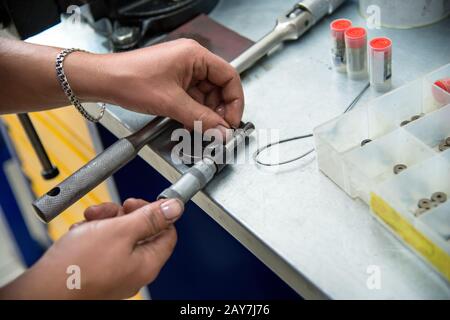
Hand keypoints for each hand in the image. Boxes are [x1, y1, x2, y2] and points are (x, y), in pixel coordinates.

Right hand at [0, 198, 182, 299]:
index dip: (154, 213)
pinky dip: (91, 235)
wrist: (41, 290)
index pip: (166, 232)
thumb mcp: (120, 231)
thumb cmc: (78, 267)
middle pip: (140, 232)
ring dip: (104, 222)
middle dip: (122, 215)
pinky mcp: (97, 273)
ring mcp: (115, 273)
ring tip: (89, 220)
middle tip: (108, 211)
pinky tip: (80, 234)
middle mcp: (134, 271)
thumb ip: (150, 218)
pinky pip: (102, 247)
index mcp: (147, 263)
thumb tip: (175, 208)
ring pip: (118, 236)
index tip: (136, 203)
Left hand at [68, 39, 244, 130]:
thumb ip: (201, 119)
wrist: (104, 81)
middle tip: (218, 129)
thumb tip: (222, 131)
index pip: (229, 77)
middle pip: (219, 88)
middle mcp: (192, 61)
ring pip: (206, 96)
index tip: (232, 121)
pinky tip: (191, 123)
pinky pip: (192, 98)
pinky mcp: (174, 82)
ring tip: (202, 129)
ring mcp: (182, 71)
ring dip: (206, 114)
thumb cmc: (130, 79)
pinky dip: (194, 112)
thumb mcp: (171, 103)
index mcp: (195, 55)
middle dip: (220, 110)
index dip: (235, 101)